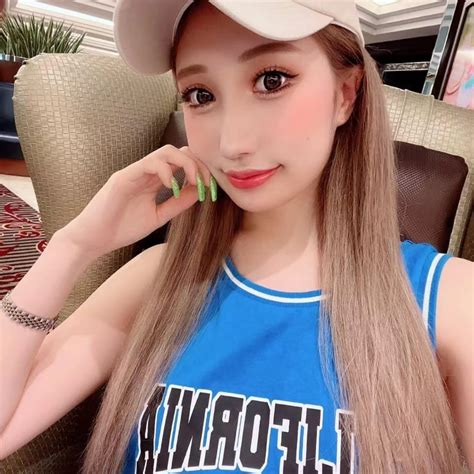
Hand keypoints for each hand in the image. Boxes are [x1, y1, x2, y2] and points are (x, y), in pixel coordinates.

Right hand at [59, 145, 212, 259]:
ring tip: (194, 183)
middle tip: (207, 184)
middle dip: (198, 165)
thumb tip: (199, 192)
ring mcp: (134, 172)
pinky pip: (149, 164)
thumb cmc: (121, 228)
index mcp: (154, 180)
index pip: (182, 163)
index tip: (211, 188)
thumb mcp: (158, 217)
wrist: (94, 240)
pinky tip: (172, 187)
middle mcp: (146, 172)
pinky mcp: (123, 177)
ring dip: (186, 164)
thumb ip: (178, 204)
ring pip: (165, 152)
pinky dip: (166, 171)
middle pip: (178, 152)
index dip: (200, 171)